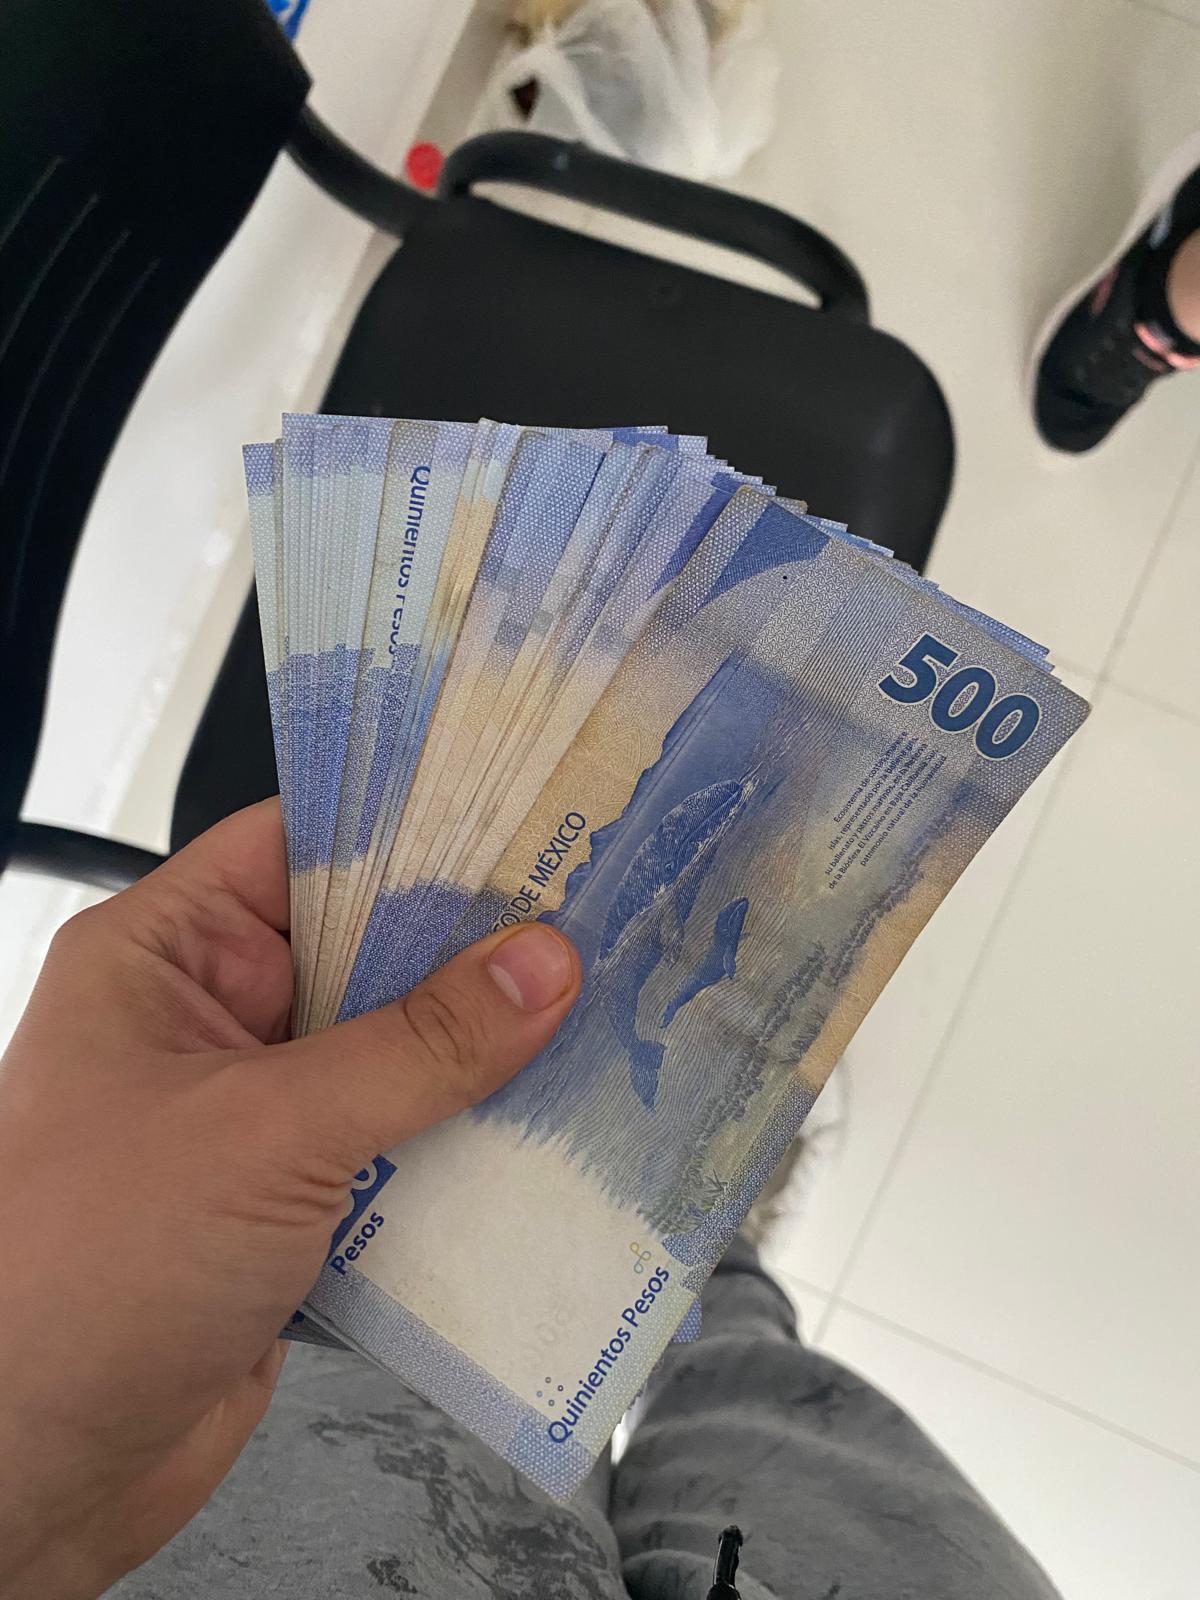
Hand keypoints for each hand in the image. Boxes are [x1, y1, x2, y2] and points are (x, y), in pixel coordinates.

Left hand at [0, 800, 579, 1598]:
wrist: (31, 1477)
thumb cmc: (78, 1275)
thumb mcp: (265, 1131)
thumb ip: (416, 1047)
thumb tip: (539, 964)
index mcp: (163, 958)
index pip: (301, 846)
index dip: (410, 825)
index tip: (522, 813)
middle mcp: (211, 1025)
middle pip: (365, 952)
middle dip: (471, 948)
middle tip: (589, 920)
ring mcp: (256, 1117)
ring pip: (395, 1053)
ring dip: (482, 1053)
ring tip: (595, 1016)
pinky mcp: (295, 1205)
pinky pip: (400, 1147)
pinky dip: (468, 1143)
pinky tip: (549, 1129)